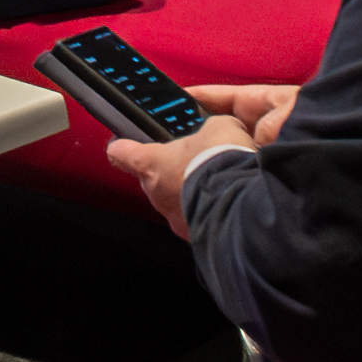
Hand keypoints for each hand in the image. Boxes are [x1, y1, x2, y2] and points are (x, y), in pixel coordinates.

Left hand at [103, 91, 288, 202]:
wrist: (241, 204)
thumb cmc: (220, 162)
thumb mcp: (218, 128)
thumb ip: (207, 128)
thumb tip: (216, 131)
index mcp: (150, 163)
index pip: (120, 153)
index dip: (122, 146)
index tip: (121, 144)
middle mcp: (155, 193)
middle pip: (151, 179)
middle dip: (169, 170)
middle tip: (192, 160)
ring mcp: (172, 217)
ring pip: (174, 200)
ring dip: (189, 191)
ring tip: (215, 182)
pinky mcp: (192, 234)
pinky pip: (195, 218)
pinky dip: (206, 209)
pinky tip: (225, 200)